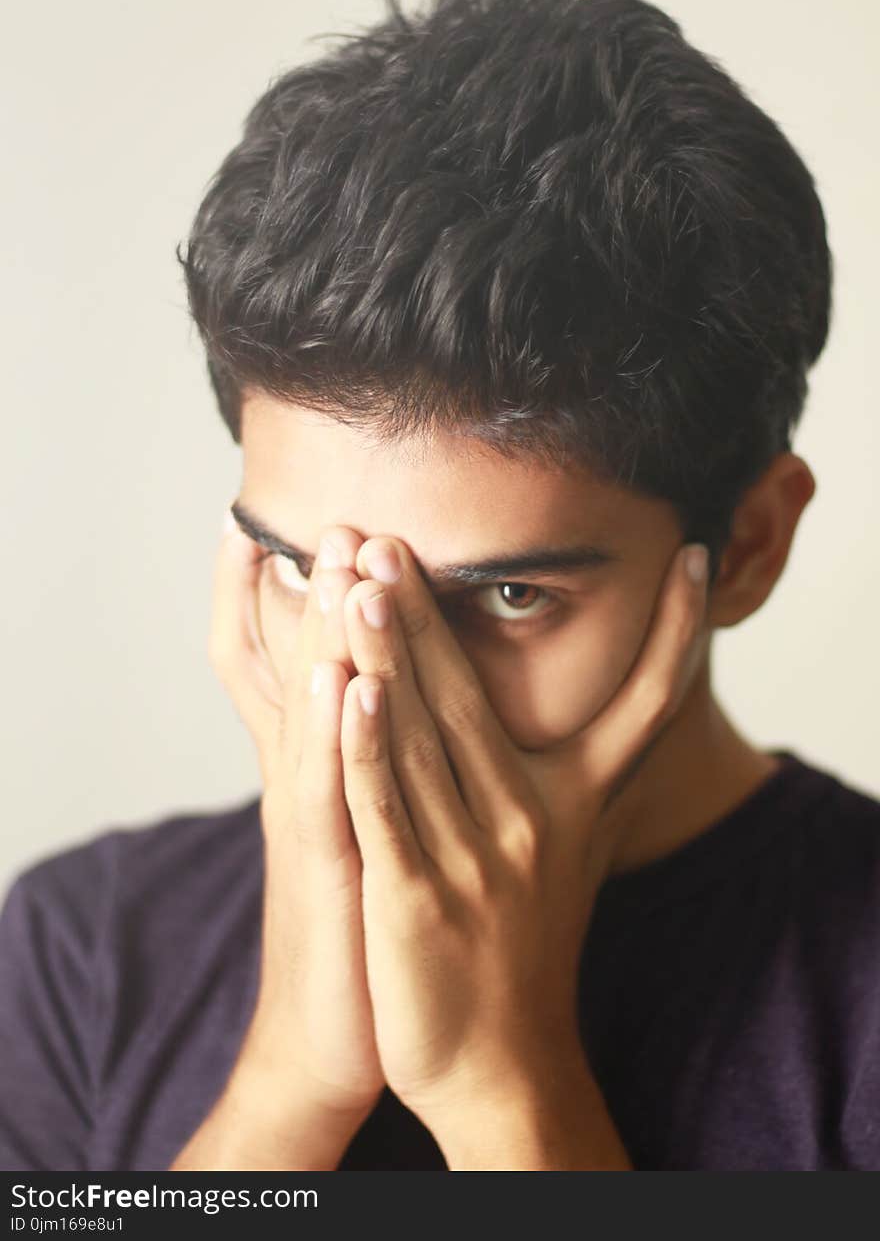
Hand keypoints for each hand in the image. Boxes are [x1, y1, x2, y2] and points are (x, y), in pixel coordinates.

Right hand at [207, 513, 384, 1121]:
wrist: (334, 1030)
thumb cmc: (361, 917)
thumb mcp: (364, 821)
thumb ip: (371, 758)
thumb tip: (397, 700)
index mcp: (316, 767)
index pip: (286, 665)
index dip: (281, 599)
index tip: (295, 529)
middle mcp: (303, 782)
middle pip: (291, 670)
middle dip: (309, 591)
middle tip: (331, 517)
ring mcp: (309, 822)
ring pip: (306, 713)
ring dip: (318, 636)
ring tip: (335, 562)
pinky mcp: (327, 869)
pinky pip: (325, 789)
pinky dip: (330, 731)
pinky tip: (341, 676)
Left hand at [335, 536, 708, 1134]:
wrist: (500, 1066)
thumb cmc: (525, 948)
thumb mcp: (571, 857)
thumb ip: (577, 782)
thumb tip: (609, 717)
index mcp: (575, 807)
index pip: (641, 707)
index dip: (674, 635)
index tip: (694, 559)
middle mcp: (532, 823)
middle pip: (479, 697)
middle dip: (430, 610)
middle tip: (397, 534)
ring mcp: (474, 861)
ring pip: (424, 737)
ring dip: (389, 652)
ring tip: (364, 575)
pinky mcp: (417, 900)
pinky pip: (387, 808)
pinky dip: (366, 745)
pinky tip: (351, 686)